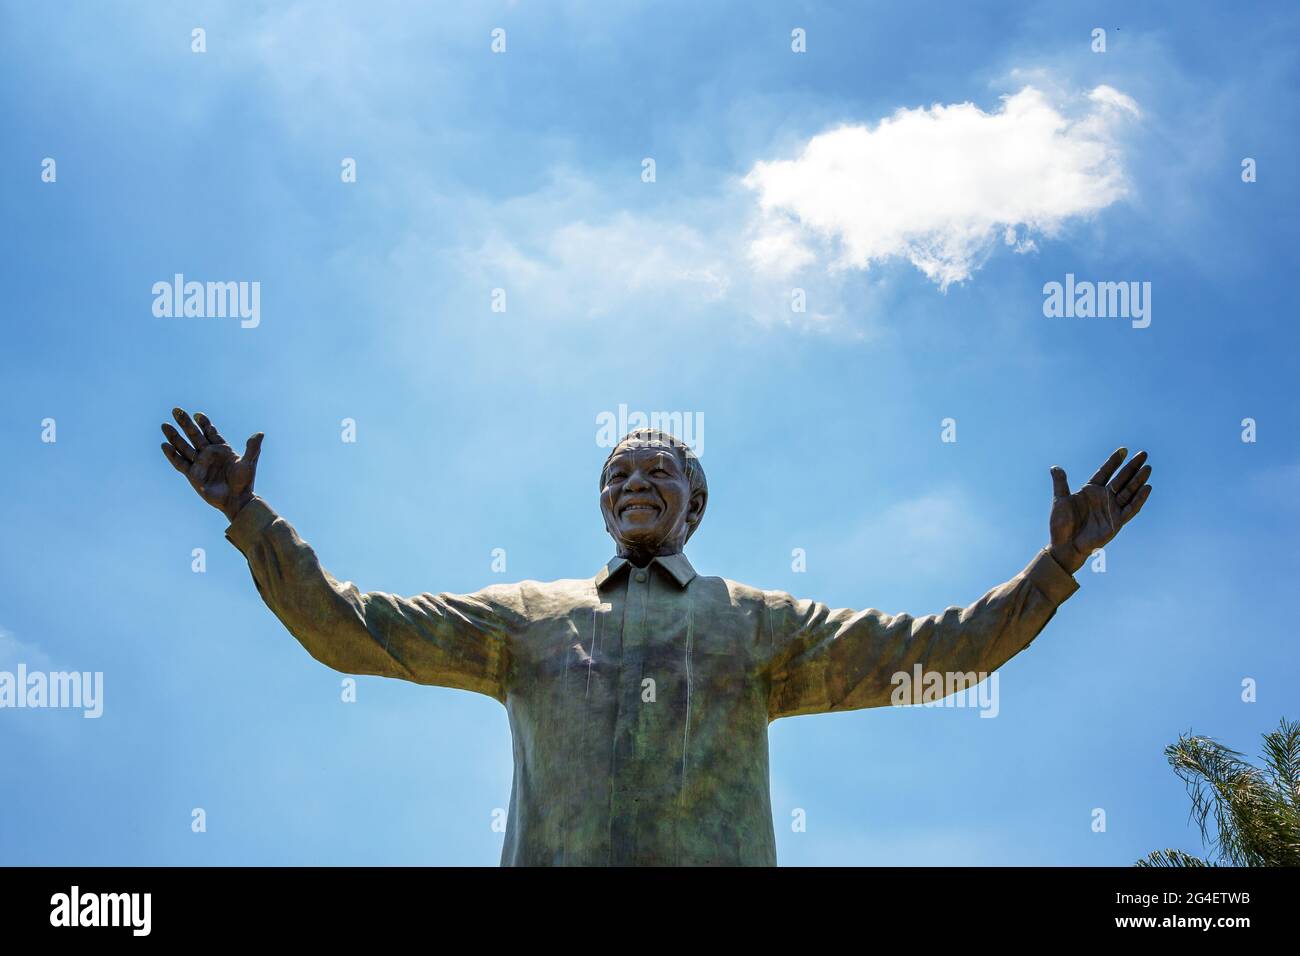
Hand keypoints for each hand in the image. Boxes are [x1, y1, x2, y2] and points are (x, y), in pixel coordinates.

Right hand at [160, 408, 263, 521]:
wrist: (237, 500)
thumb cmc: (244, 482)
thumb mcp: (249, 463)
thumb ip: (252, 448)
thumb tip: (260, 433)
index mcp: (222, 449)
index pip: (210, 432)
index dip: (204, 423)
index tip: (197, 414)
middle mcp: (209, 454)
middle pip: (194, 435)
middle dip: (185, 423)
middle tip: (176, 410)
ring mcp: (200, 464)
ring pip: (184, 447)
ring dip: (174, 436)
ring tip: (164, 425)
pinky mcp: (193, 475)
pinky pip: (180, 463)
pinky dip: (172, 455)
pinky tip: (165, 445)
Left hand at [1048, 447, 1151, 573]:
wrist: (1065, 545)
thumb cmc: (1061, 524)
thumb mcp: (1060, 500)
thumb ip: (1061, 483)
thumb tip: (1055, 467)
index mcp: (1090, 491)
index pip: (1105, 472)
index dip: (1114, 461)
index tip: (1124, 449)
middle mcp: (1103, 498)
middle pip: (1121, 479)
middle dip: (1132, 467)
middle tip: (1143, 453)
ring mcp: (1111, 509)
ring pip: (1129, 491)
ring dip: (1138, 480)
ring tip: (1148, 467)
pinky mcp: (1117, 521)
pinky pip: (1131, 508)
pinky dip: (1139, 498)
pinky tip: (1147, 488)